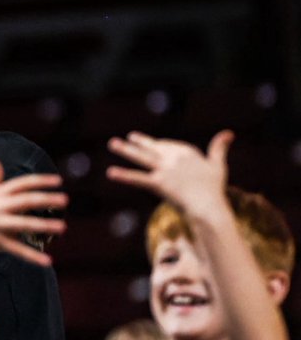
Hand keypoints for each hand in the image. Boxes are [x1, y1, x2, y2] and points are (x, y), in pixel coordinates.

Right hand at [0, 155, 66, 261]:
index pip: (21, 184)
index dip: (40, 181)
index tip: (59, 181)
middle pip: (24, 201)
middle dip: (45, 199)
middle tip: (66, 200)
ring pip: (23, 225)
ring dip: (43, 225)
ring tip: (63, 227)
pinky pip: (18, 250)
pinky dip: (32, 256)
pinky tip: (48, 261)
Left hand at [106, 130, 232, 214]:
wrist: (209, 206)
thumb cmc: (214, 189)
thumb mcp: (217, 165)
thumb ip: (219, 148)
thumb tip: (229, 133)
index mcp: (186, 152)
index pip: (168, 146)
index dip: (159, 146)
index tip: (151, 144)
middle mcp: (173, 158)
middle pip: (152, 148)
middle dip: (139, 142)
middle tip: (128, 138)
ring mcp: (164, 170)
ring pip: (141, 157)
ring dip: (125, 150)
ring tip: (112, 143)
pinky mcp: (158, 183)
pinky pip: (137, 179)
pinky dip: (124, 176)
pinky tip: (110, 173)